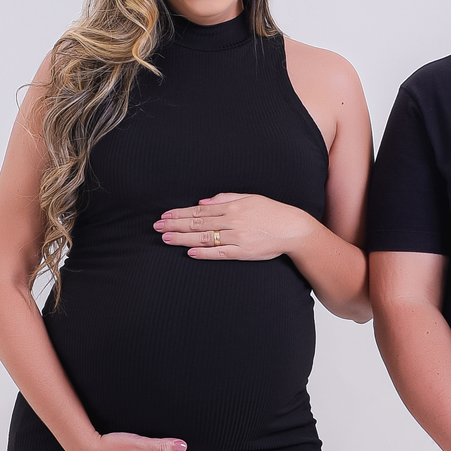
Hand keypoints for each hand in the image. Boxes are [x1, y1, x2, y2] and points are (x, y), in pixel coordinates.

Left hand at [154, 194, 314, 259]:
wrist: (293, 229)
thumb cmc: (271, 212)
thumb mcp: (249, 197)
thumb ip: (225, 198)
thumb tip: (202, 202)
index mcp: (232, 207)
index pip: (200, 210)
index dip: (180, 213)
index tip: (165, 215)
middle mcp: (233, 221)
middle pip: (198, 223)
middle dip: (175, 225)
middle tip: (157, 227)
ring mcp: (238, 238)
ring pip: (205, 237)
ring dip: (184, 238)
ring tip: (166, 239)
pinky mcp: (244, 252)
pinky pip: (220, 253)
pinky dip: (204, 253)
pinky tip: (190, 252)